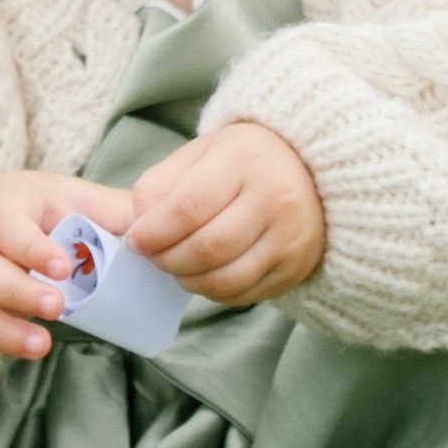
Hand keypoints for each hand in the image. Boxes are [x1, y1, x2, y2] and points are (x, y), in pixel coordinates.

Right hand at [0, 170, 133, 411]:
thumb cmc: (36, 211)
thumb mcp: (70, 196)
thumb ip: (110, 209)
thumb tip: (151, 225)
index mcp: (0, 205)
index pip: (4, 221)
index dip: (30, 246)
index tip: (62, 266)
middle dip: (16, 292)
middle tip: (58, 309)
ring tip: (40, 347)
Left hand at [125, 119, 326, 305]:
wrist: (311, 170)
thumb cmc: (243, 161)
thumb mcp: (201, 153)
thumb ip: (161, 185)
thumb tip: (136, 228)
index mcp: (242, 162)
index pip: (188, 208)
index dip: (154, 232)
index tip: (137, 241)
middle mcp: (272, 200)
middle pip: (206, 248)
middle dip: (167, 260)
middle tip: (153, 257)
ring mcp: (288, 237)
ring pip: (225, 278)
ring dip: (187, 281)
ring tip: (176, 267)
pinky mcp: (294, 267)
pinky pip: (244, 293)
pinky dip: (213, 292)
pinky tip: (203, 275)